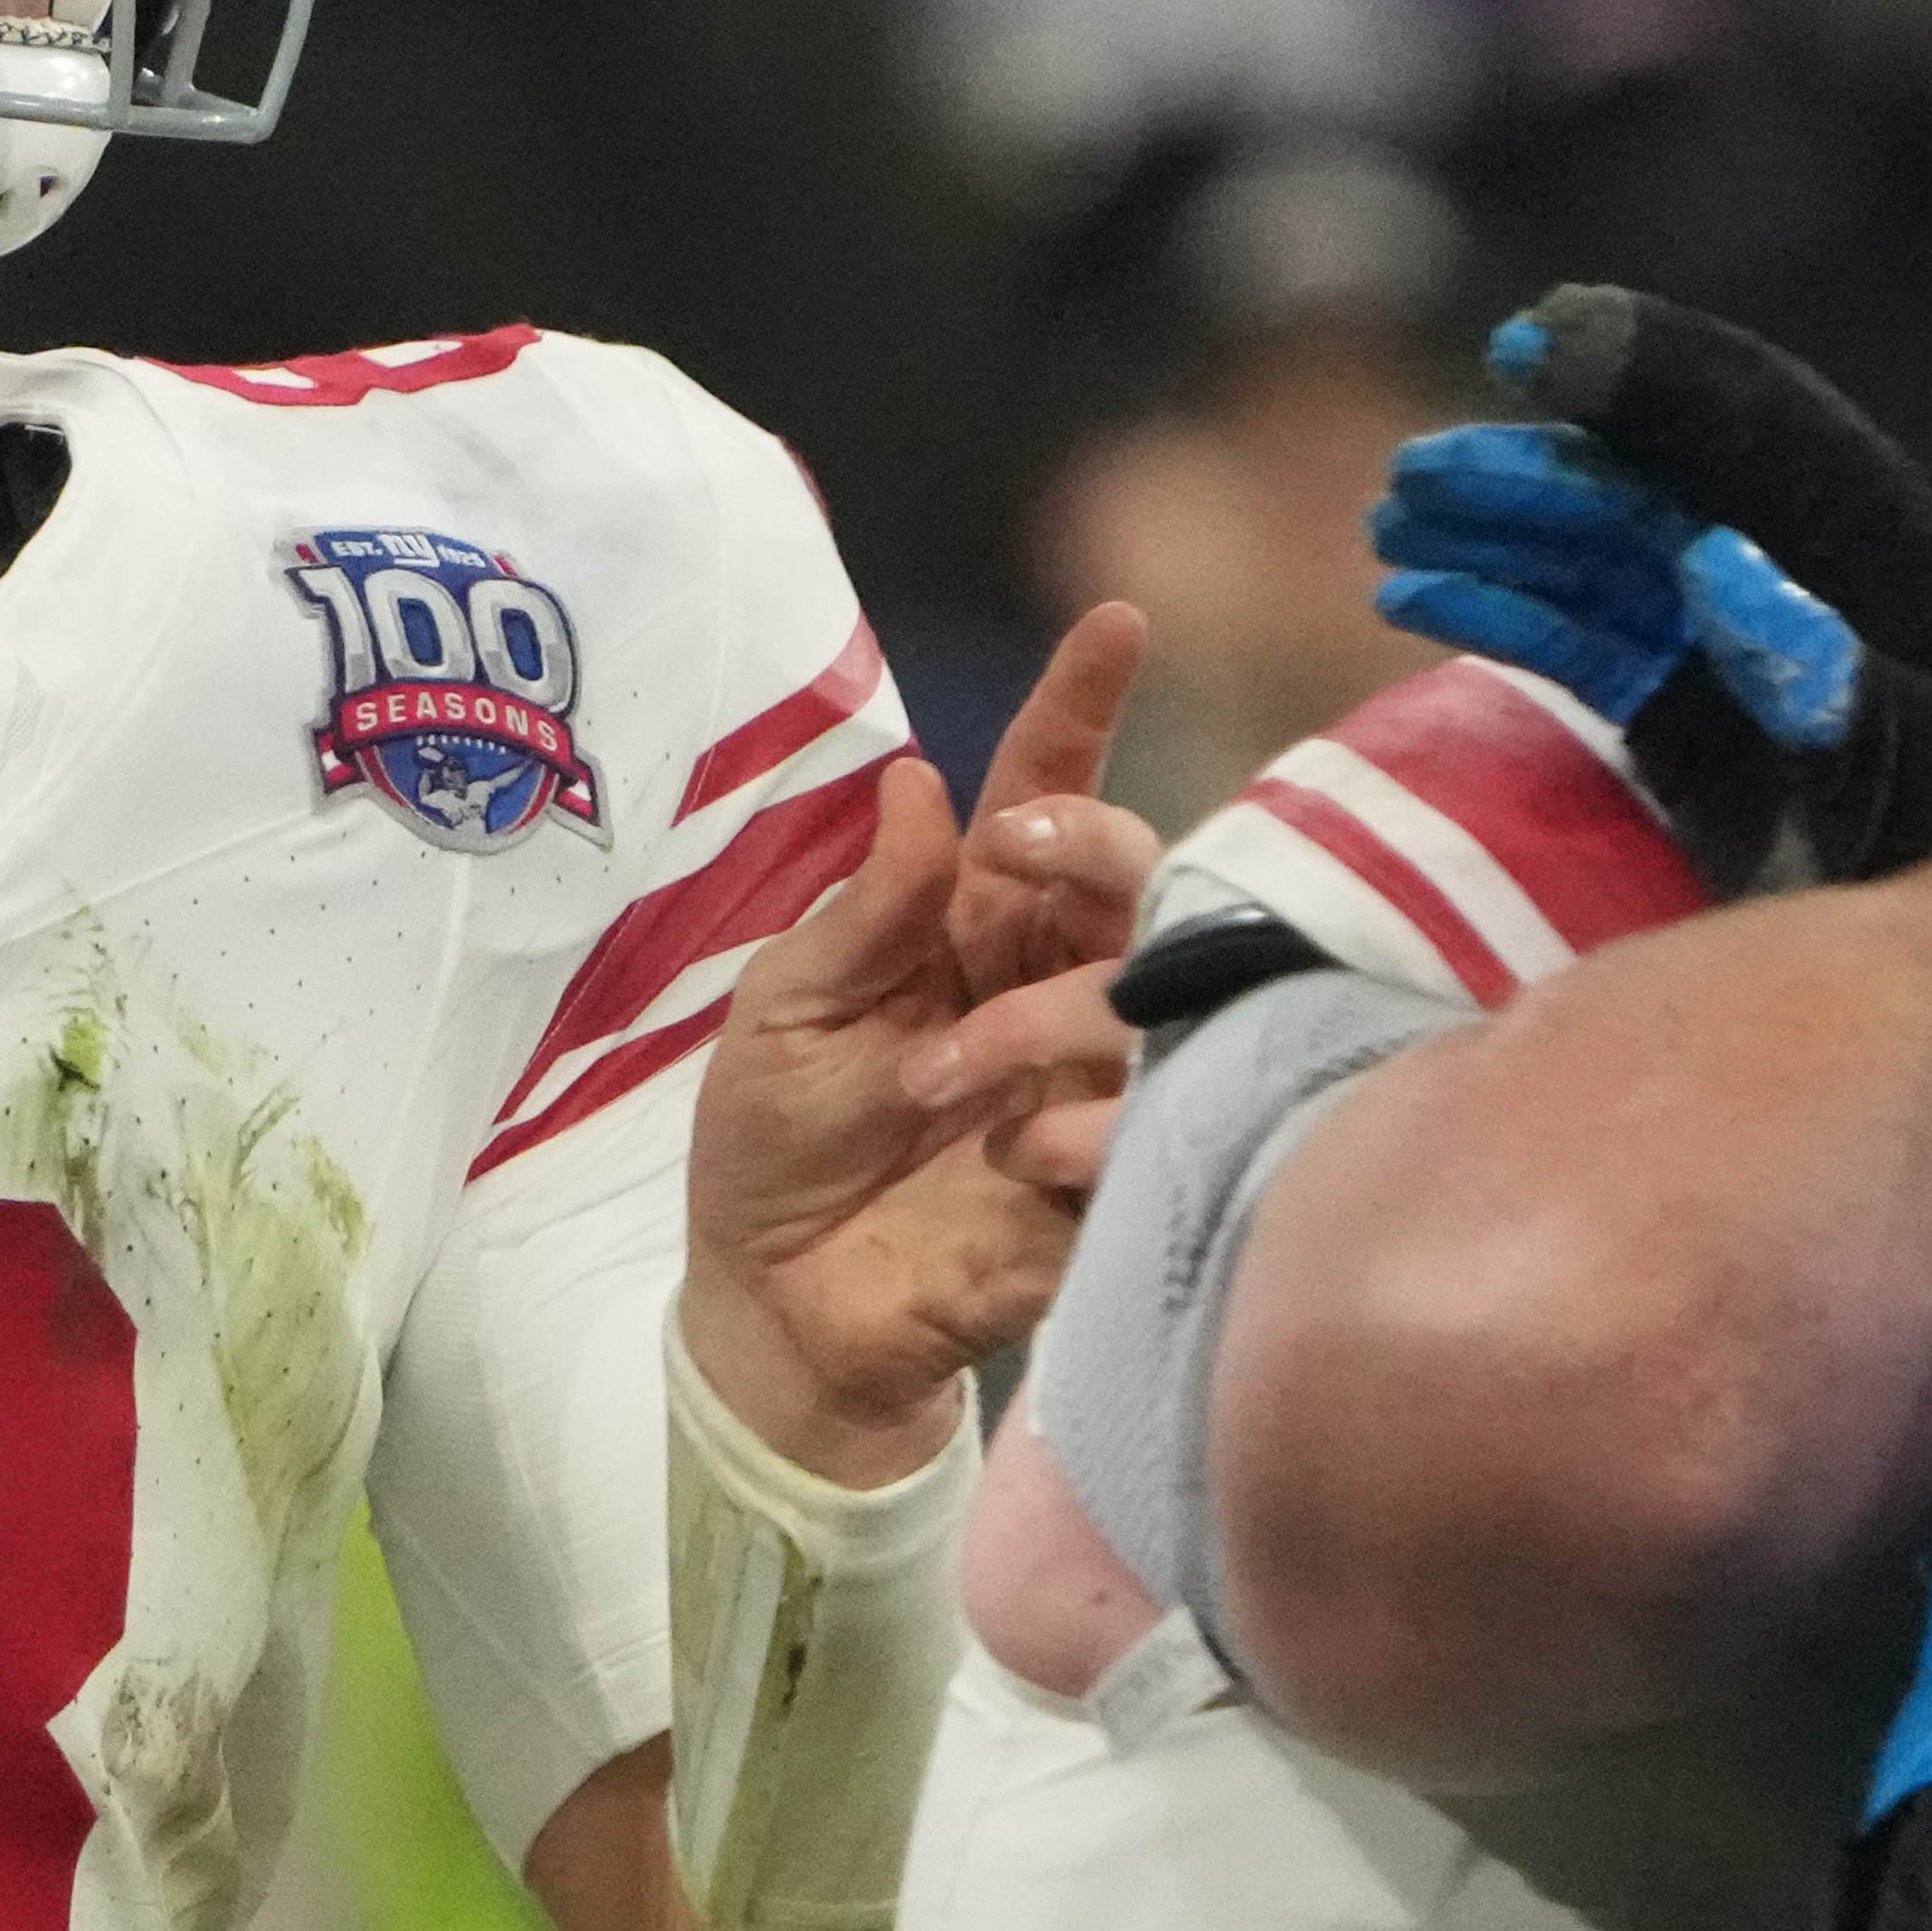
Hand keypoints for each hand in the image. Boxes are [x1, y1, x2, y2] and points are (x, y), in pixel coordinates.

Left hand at [682, 625, 1159, 1480]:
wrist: (776, 1307)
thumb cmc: (777, 1143)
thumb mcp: (788, 1009)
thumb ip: (866, 909)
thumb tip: (924, 784)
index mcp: (970, 924)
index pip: (1041, 796)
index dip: (1079, 712)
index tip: (1116, 623)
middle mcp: (1050, 982)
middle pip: (1134, 872)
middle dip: (1094, 842)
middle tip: (1025, 850)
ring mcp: (1093, 1078)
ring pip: (1155, 992)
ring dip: (1047, 1019)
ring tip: (941, 1082)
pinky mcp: (1115, 1179)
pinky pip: (1151, 1125)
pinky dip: (1084, 1126)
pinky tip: (1017, 1154)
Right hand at [1384, 292, 1931, 889]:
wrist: (1914, 1020)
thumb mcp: (1906, 795)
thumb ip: (1838, 688)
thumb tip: (1724, 562)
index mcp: (1926, 590)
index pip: (1786, 443)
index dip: (1666, 383)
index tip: (1542, 342)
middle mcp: (1840, 596)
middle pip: (1674, 493)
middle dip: (1544, 468)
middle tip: (1419, 469)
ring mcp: (1754, 654)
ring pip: (1614, 556)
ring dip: (1502, 528)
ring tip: (1395, 522)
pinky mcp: (1692, 714)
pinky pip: (1587, 634)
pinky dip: (1503, 607)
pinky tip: (1414, 593)